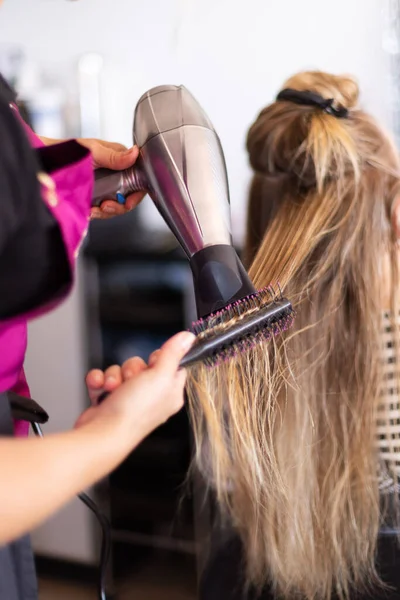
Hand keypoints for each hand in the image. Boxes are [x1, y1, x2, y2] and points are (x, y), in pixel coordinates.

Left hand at [39, 136, 145, 218]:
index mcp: (119, 160)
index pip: (139, 179)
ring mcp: (106, 187)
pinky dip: (98, 213)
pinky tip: (90, 211)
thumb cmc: (70, 151)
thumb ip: (114, 155)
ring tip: (96, 209)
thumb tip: (135, 153)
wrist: (49, 162)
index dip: (137, 193)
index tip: (128, 202)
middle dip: (120, 206)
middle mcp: (115, 174)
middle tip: (107, 206)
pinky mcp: (97, 197)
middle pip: (129, 196)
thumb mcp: (94, 151)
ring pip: (117, 205)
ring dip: (108, 211)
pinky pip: (104, 210)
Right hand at [78, 331, 195, 444]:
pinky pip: (103, 378)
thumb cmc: (134, 412)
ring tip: (112, 389)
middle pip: (142, 364)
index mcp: (170, 392)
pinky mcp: (109, 401)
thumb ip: (173, 354)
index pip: (173, 365)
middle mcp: (151, 396)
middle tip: (132, 380)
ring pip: (120, 370)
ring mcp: (129, 399)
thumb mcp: (160, 376)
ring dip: (113, 375)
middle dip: (131, 368)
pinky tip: (99, 390)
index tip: (154, 362)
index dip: (162, 359)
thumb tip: (188, 338)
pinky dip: (98, 382)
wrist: (102, 434)